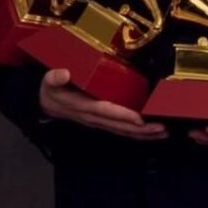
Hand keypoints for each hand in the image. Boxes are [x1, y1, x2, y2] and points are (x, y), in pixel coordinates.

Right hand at [39, 69, 167, 140]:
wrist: (44, 103)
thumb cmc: (51, 90)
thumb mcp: (48, 82)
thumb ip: (54, 78)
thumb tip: (64, 73)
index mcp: (83, 106)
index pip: (106, 111)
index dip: (123, 115)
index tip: (140, 118)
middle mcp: (94, 117)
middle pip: (120, 126)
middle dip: (142, 129)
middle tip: (161, 128)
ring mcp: (100, 122)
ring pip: (124, 131)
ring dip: (144, 134)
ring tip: (163, 132)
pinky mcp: (103, 122)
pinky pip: (122, 129)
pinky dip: (138, 133)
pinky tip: (153, 133)